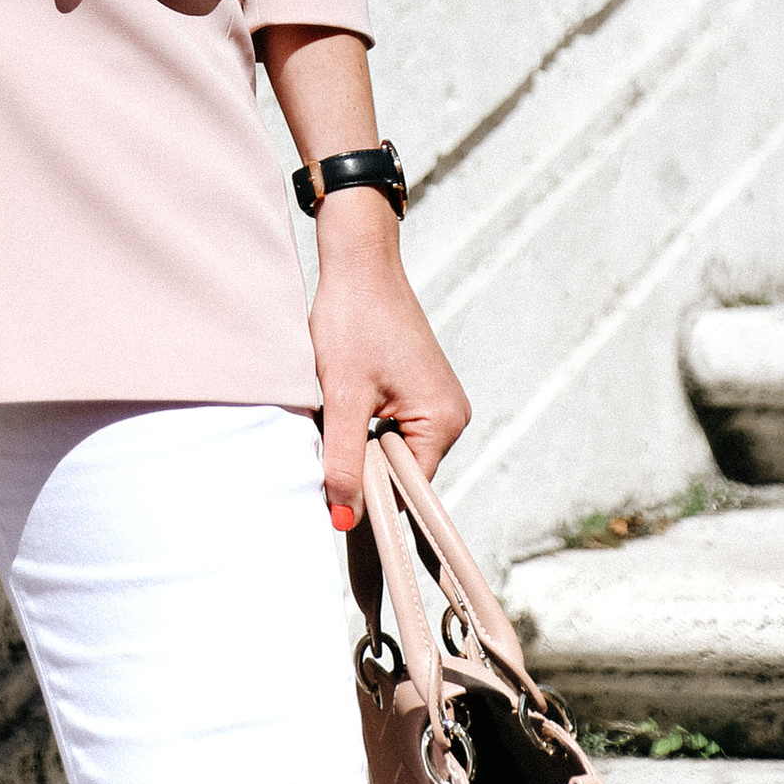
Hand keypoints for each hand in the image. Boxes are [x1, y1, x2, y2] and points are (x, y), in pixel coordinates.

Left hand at [307, 200, 468, 526]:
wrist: (357, 261)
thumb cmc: (352, 319)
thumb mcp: (342, 396)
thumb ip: (345, 462)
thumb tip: (343, 522)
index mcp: (443, 421)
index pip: (408, 489)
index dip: (372, 496)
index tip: (338, 499)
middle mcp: (451, 414)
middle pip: (401, 471)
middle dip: (364, 462)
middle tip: (332, 432)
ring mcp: (437, 399)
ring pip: (392, 448)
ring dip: (361, 440)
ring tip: (340, 406)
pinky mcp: (419, 387)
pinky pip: (392, 426)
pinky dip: (365, 421)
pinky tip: (347, 397)